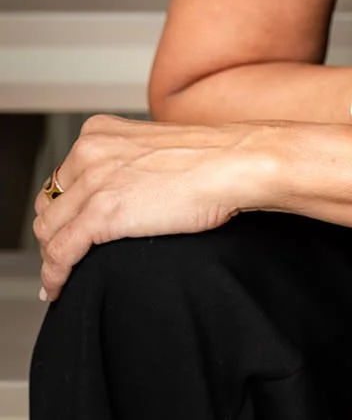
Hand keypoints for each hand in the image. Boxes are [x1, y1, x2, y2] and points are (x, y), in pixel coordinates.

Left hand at [32, 113, 268, 301]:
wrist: (235, 163)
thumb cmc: (211, 159)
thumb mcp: (154, 150)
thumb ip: (127, 165)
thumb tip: (120, 195)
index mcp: (99, 132)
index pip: (61, 179)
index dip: (63, 209)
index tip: (68, 228)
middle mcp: (89, 151)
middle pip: (49, 204)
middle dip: (55, 233)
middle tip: (66, 256)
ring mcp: (93, 182)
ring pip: (49, 230)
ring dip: (52, 257)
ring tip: (61, 276)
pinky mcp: (102, 214)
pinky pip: (60, 253)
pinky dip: (55, 275)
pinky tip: (60, 287)